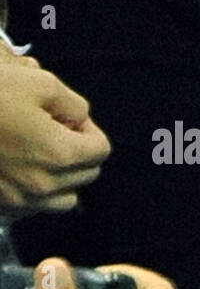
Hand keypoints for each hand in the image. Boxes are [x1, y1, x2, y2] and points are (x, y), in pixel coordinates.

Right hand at [0, 50, 110, 211]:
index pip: (101, 149)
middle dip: (76, 150)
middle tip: (50, 128)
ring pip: (64, 198)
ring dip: (60, 176)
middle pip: (86, 175)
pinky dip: (33, 189)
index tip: (65, 116)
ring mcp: (19, 200)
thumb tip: (81, 120)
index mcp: (60, 154)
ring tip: (35, 150)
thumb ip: (73, 104)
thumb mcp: (39, 82)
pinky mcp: (0, 205)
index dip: (87, 128)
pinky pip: (32, 206)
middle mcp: (44, 185)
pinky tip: (14, 164)